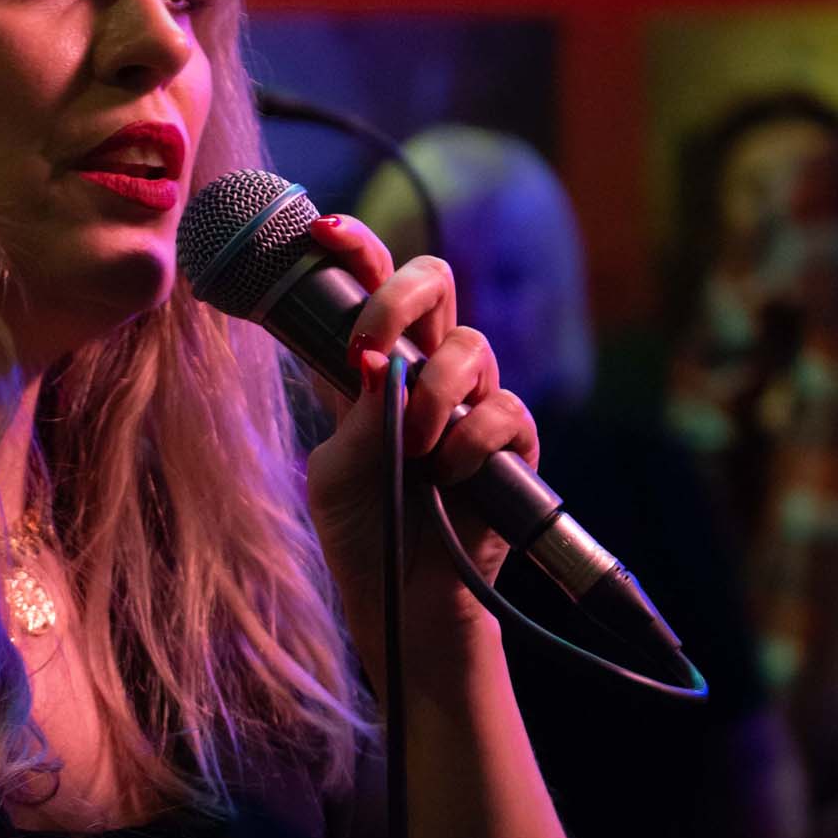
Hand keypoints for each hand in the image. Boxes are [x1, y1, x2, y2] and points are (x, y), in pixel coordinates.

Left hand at [299, 212, 538, 652]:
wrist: (408, 605)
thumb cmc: (365, 535)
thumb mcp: (335, 472)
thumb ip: (354, 414)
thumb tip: (378, 364)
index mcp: (371, 368)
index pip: (367, 286)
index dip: (353, 249)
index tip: (324, 232)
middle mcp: (426, 371)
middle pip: (434, 281)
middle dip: (400, 296)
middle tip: (370, 346)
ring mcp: (473, 403)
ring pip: (470, 345)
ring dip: (431, 391)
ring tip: (413, 447)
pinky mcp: (513, 443)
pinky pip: (504, 410)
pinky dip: (471, 438)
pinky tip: (448, 474)